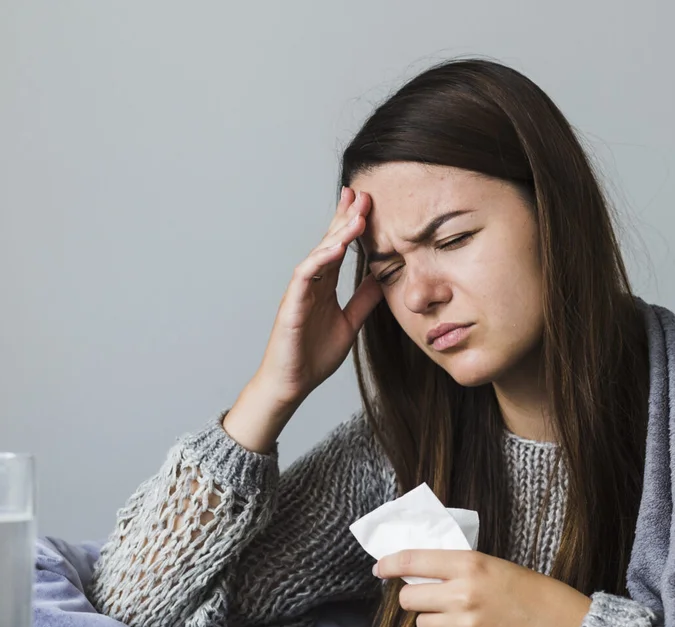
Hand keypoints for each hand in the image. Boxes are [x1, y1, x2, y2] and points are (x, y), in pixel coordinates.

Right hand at [225, 187, 383, 452]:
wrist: (292, 384)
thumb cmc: (313, 356)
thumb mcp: (349, 324)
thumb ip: (363, 301)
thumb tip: (383, 280)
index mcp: (324, 286)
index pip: (339, 248)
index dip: (351, 225)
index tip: (367, 204)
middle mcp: (311, 283)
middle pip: (328, 243)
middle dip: (344, 218)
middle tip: (361, 194)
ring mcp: (299, 292)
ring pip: (318, 254)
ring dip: (336, 234)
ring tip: (356, 216)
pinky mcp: (292, 305)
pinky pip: (304, 276)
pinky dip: (319, 260)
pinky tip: (335, 248)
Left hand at [375, 550, 592, 626]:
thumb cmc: (532, 594)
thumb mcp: (495, 567)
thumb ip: (459, 569)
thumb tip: (418, 575)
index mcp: (470, 565)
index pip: (414, 560)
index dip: (390, 564)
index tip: (380, 568)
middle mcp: (463, 594)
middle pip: (410, 599)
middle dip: (417, 599)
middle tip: (435, 601)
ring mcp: (465, 626)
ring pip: (423, 625)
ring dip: (436, 623)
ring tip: (464, 621)